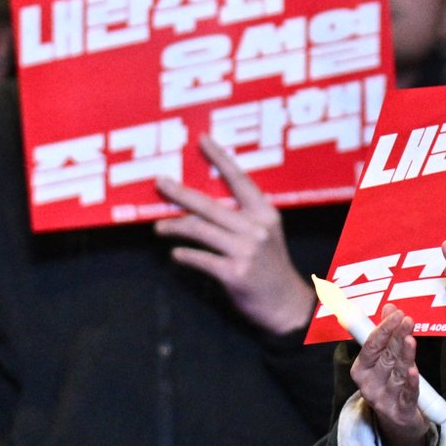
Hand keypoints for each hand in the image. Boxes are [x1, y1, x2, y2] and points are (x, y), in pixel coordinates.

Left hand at [154, 142, 315, 335]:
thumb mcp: (266, 234)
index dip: (220, 157)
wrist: (285, 304)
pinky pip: (200, 258)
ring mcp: (246, 251)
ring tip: (159, 227)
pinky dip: (184, 255)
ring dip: (174, 227)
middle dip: (180, 193)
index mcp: (265, 213)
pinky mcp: (235, 273)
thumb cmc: (270, 267)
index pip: (239, 179)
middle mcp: (256, 228)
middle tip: (160, 183)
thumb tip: (203, 203)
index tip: (202, 140)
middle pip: (209, 205)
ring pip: (199, 229)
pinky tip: (176, 254)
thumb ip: (244, 216)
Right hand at [353, 311, 434, 445]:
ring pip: (397, 373)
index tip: (396, 314)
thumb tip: (390, 307)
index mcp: (361, 370)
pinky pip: (407, 395)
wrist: (398, 422)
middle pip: (385, 357)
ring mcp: (384, 400)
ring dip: (404, 356)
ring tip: (410, 339)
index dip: (383, 329)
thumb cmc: (391, 383)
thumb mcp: (386, 359)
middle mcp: (369, 385)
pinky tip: (414, 371)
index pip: (370, 346)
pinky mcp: (400, 412)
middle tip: (407, 320)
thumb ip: (387, 334)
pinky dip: (411, 383)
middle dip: (396, 338)